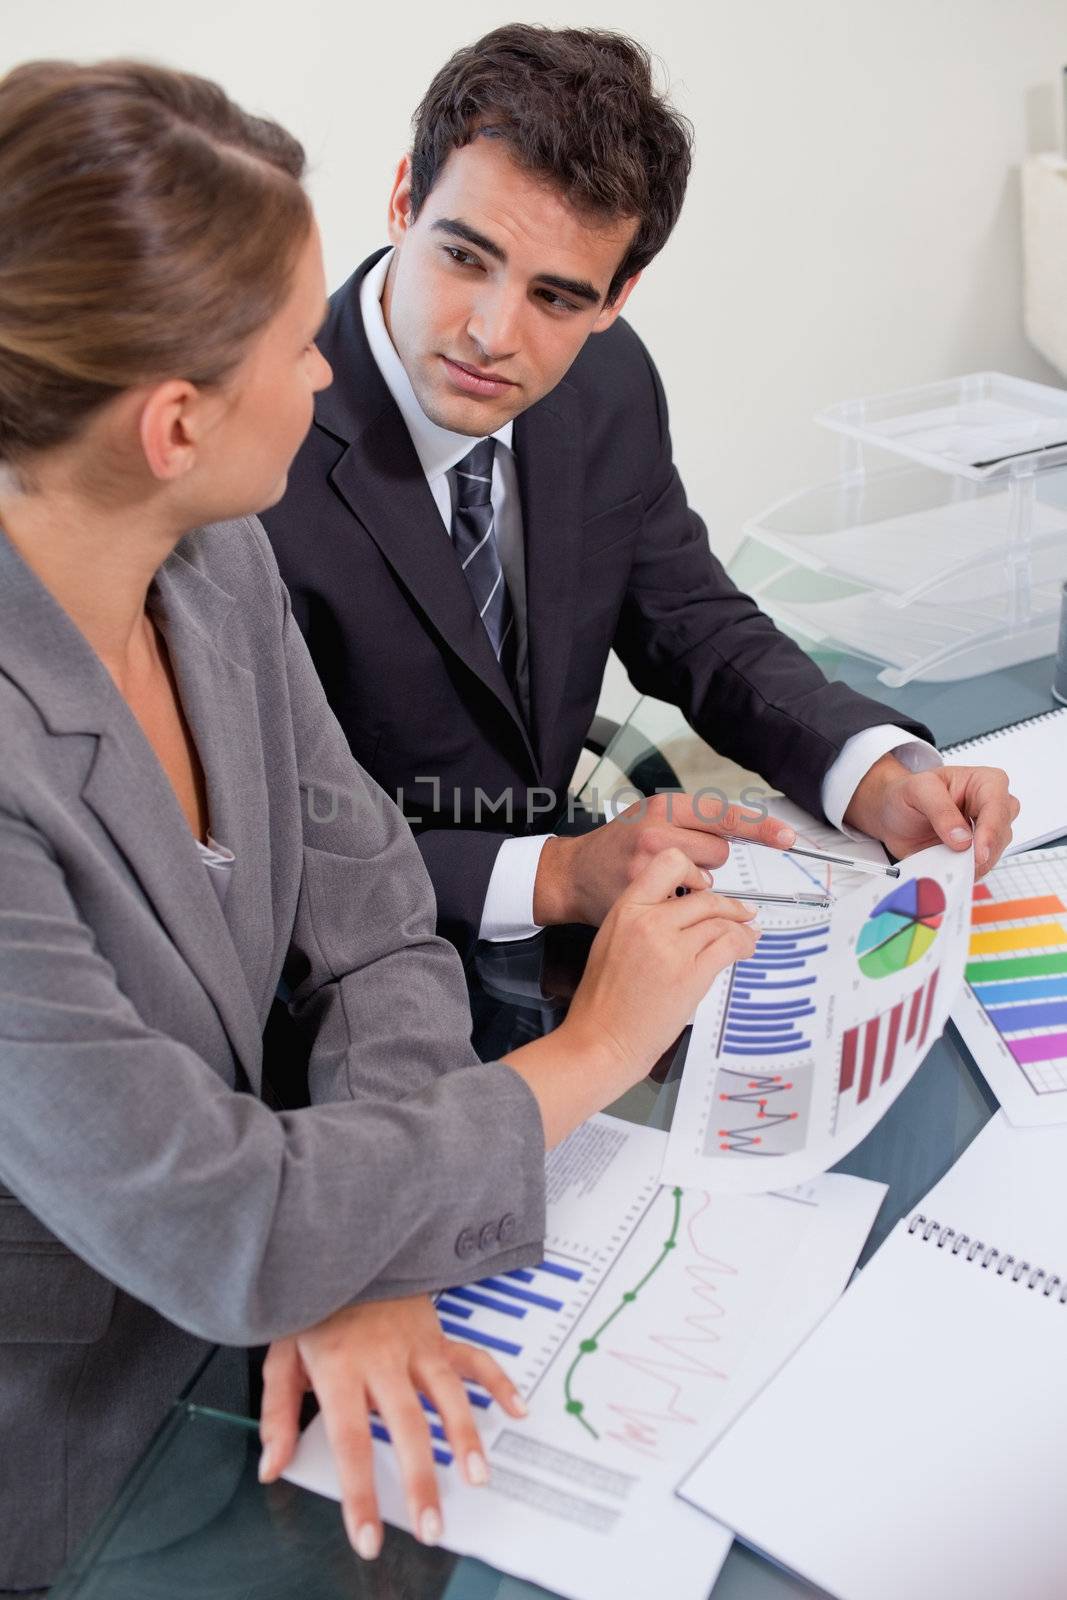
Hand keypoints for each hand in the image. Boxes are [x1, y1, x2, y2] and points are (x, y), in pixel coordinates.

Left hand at [258, 1294, 526, 1558]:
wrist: (342, 1243)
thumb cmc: (311, 1303)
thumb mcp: (280, 1354)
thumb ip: (278, 1414)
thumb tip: (273, 1467)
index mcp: (338, 1368)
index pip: (350, 1442)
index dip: (360, 1493)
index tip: (368, 1536)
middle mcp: (381, 1358)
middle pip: (406, 1425)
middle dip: (421, 1481)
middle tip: (431, 1525)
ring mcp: (414, 1344)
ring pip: (447, 1394)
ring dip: (465, 1437)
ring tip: (477, 1477)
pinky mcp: (436, 1334)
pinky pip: (473, 1358)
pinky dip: (499, 1383)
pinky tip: (516, 1410)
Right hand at [507, 848, 759, 1144]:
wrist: (600, 1040)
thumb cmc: (602, 1001)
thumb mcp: (611, 942)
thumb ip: (643, 919)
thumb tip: (680, 912)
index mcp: (626, 910)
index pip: (668, 864)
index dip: (694, 871)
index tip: (705, 885)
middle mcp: (649, 922)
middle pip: (705, 898)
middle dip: (729, 906)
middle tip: (741, 913)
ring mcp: (671, 948)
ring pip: (721, 922)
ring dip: (741, 927)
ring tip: (747, 935)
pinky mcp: (691, 975)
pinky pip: (729, 946)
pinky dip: (744, 944)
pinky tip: (745, 948)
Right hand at [533, 792, 794, 924]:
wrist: (573, 874)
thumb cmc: (617, 846)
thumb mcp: (649, 818)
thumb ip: (690, 822)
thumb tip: (740, 832)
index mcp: (662, 807)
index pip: (722, 813)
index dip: (758, 825)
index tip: (786, 836)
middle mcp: (656, 831)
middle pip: (720, 850)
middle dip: (709, 860)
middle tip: (680, 862)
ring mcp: (649, 865)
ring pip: (707, 879)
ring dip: (697, 883)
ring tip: (666, 881)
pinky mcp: (645, 895)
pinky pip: (688, 903)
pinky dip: (681, 903)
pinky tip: (660, 899)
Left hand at [844, 755, 1018, 876]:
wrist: (893, 815)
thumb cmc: (907, 794)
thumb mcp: (917, 790)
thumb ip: (940, 809)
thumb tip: (963, 837)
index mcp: (985, 782)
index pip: (997, 806)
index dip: (991, 831)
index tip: (978, 853)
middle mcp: (992, 806)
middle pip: (1002, 832)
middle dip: (985, 852)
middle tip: (965, 866)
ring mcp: (987, 832)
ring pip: (994, 853)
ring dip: (974, 864)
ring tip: (949, 866)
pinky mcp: (977, 852)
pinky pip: (980, 867)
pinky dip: (966, 872)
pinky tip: (950, 871)